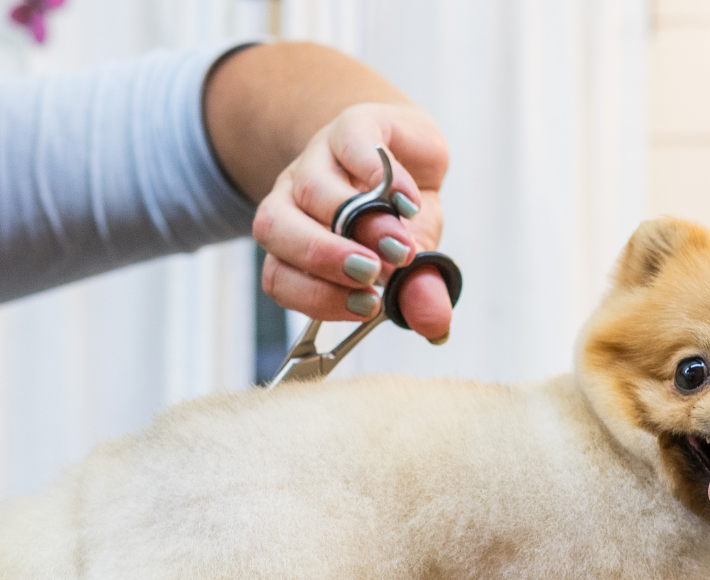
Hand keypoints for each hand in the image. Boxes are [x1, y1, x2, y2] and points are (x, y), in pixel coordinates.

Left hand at [253, 102, 452, 340]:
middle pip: (275, 227)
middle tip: (371, 274)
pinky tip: (408, 200)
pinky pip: (351, 144)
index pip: (278, 275)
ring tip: (401, 246)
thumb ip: (417, 291)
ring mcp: (319, 157)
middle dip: (324, 257)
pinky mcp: (353, 124)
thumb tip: (435, 324)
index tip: (367, 306)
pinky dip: (381, 175)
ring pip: (311, 189)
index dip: (315, 296)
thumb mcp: (411, 259)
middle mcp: (294, 199)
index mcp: (295, 239)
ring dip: (360, 223)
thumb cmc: (397, 212)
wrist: (408, 147)